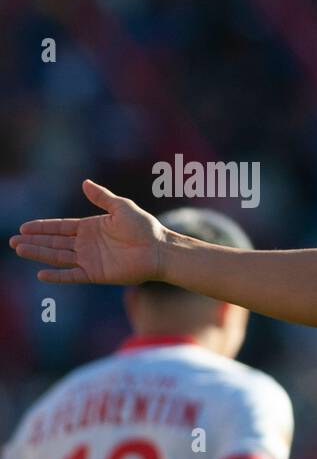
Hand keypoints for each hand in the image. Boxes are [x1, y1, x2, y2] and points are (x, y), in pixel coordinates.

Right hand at [8, 180, 166, 284]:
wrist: (159, 249)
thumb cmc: (144, 227)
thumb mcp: (121, 207)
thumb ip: (102, 197)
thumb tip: (84, 183)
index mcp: (91, 227)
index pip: (60, 227)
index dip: (42, 227)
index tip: (24, 227)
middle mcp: (87, 244)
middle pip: (55, 242)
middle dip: (34, 241)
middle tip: (13, 241)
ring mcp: (90, 259)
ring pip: (58, 257)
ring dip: (39, 254)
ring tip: (20, 250)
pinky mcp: (96, 274)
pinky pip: (73, 275)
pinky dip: (58, 276)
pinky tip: (41, 274)